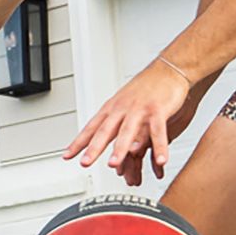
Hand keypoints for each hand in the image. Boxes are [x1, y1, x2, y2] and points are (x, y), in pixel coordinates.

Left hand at [64, 59, 190, 184]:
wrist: (168, 69)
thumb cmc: (146, 87)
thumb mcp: (123, 102)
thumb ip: (113, 121)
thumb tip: (100, 137)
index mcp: (112, 108)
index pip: (91, 127)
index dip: (78, 142)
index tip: (67, 156)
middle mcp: (123, 108)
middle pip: (105, 130)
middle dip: (94, 148)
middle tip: (85, 163)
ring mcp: (140, 109)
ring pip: (127, 131)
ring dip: (119, 149)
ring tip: (113, 165)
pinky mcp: (159, 110)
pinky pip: (158, 131)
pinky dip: (159, 147)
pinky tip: (160, 161)